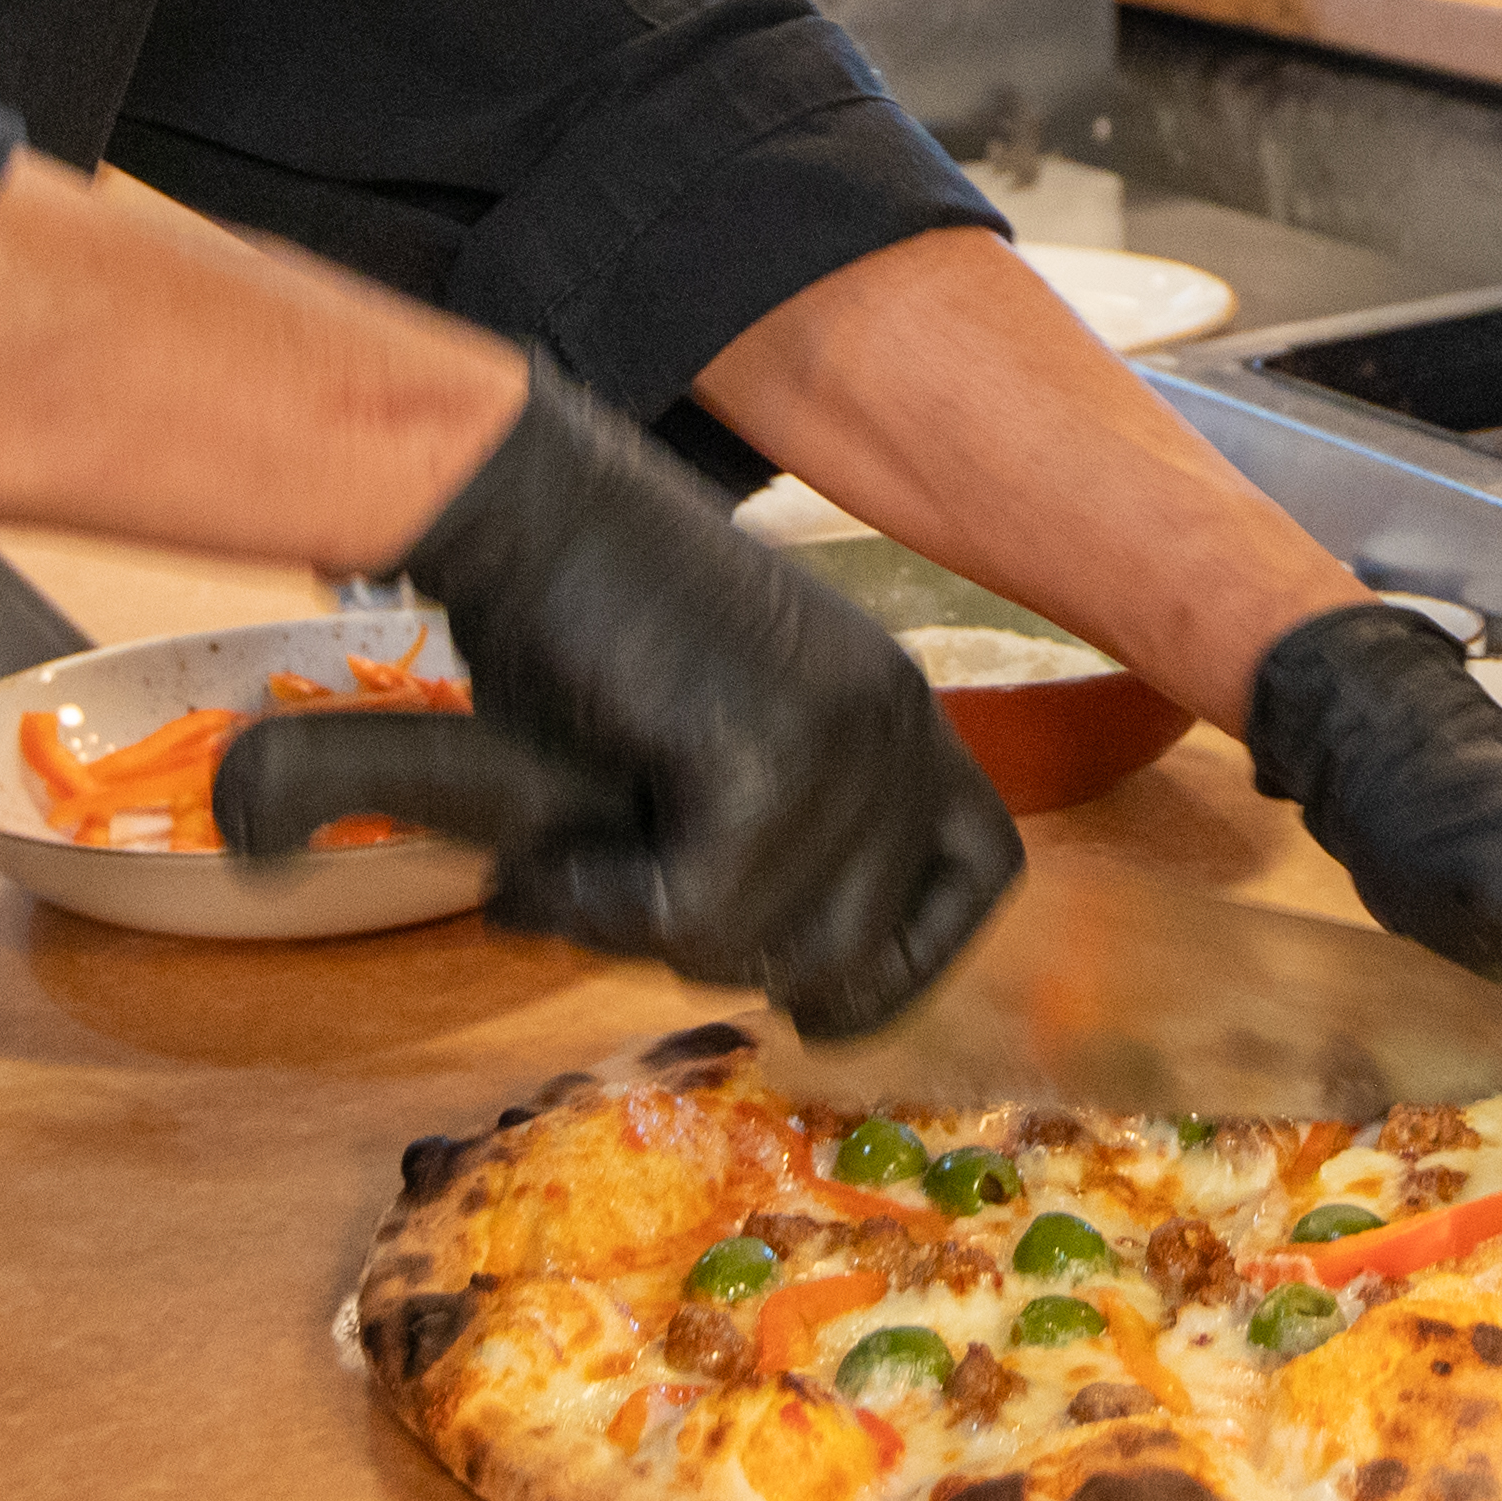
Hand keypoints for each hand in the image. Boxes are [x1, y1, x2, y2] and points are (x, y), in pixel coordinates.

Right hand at [214, 365, 1015, 1036]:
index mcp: (899, 706)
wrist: (519, 506)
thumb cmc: (585, 623)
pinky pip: (698, 912)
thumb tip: (809, 993)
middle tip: (616, 906)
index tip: (805, 994)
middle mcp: (896, 717)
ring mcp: (842, 731)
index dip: (905, 957)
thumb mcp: (720, 729)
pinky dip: (602, 910)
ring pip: (777, 947)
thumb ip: (783, 836)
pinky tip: (539, 868)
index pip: (982, 870)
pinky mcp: (763, 747)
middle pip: (865, 945)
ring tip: (560, 878)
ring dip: (652, 941)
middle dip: (731, 962)